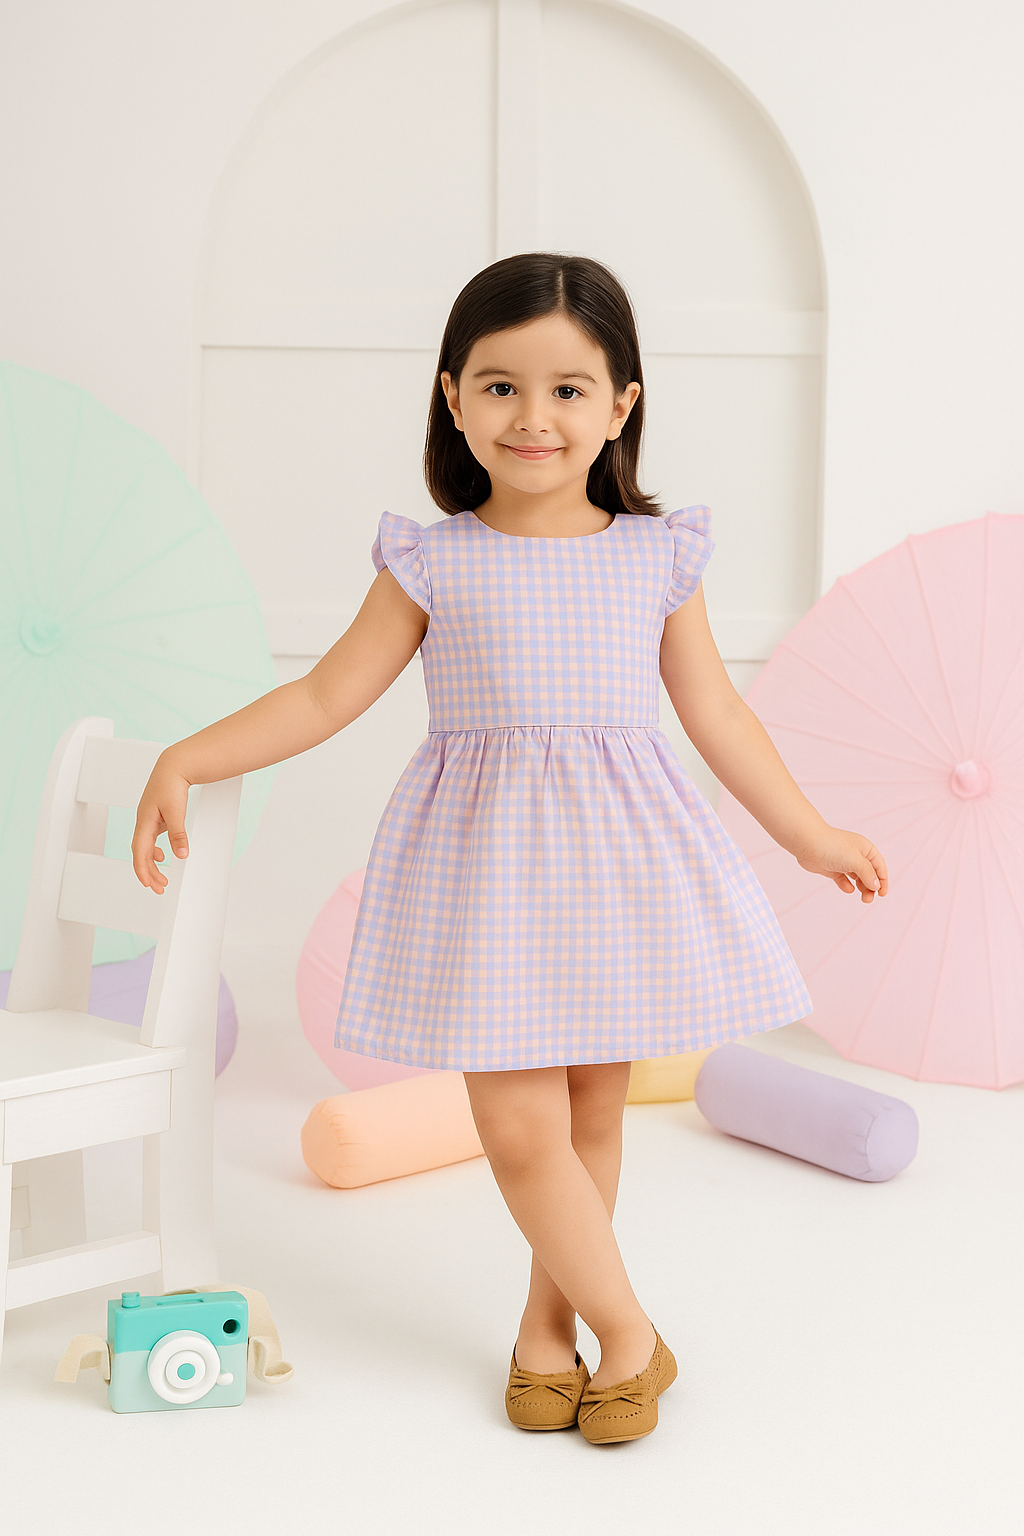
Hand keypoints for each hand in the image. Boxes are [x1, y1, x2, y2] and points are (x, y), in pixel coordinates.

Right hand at [132, 755, 190, 892]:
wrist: (174, 766)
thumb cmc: (171, 784)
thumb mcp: (176, 811)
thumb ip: (178, 834)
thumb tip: (181, 854)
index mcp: (144, 822)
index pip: (139, 852)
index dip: (143, 870)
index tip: (149, 885)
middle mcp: (143, 822)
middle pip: (141, 853)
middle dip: (148, 872)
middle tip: (160, 888)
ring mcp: (148, 820)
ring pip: (145, 848)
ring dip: (152, 864)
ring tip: (161, 878)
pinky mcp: (156, 817)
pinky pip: (151, 840)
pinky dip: (154, 851)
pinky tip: (162, 855)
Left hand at [796, 826, 888, 902]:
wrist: (808, 844)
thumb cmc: (834, 847)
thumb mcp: (856, 861)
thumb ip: (868, 874)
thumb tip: (876, 886)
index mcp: (865, 849)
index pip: (879, 866)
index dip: (883, 880)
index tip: (882, 894)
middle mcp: (855, 855)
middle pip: (869, 874)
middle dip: (871, 887)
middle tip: (868, 899)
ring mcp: (843, 862)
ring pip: (857, 878)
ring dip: (862, 888)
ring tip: (863, 898)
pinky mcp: (831, 868)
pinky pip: (843, 879)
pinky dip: (846, 885)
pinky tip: (848, 889)